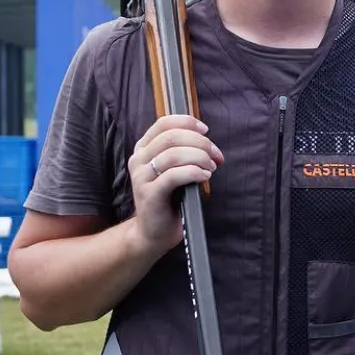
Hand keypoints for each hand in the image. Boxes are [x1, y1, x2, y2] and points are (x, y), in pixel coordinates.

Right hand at [125, 114, 221, 253]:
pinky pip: (174, 175)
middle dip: (199, 142)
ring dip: (199, 157)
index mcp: (143, 149)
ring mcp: (141, 176)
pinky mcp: (149, 193)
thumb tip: (209, 143)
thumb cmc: (168, 199)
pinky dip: (193, 172)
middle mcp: (139, 159)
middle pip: (171, 137)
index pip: (163, 123)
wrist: (153, 232)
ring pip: (173, 154)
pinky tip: (204, 176)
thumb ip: (184, 152)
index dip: (187, 122)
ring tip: (211, 168)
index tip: (206, 130)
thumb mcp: (173, 170)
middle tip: (215, 155)